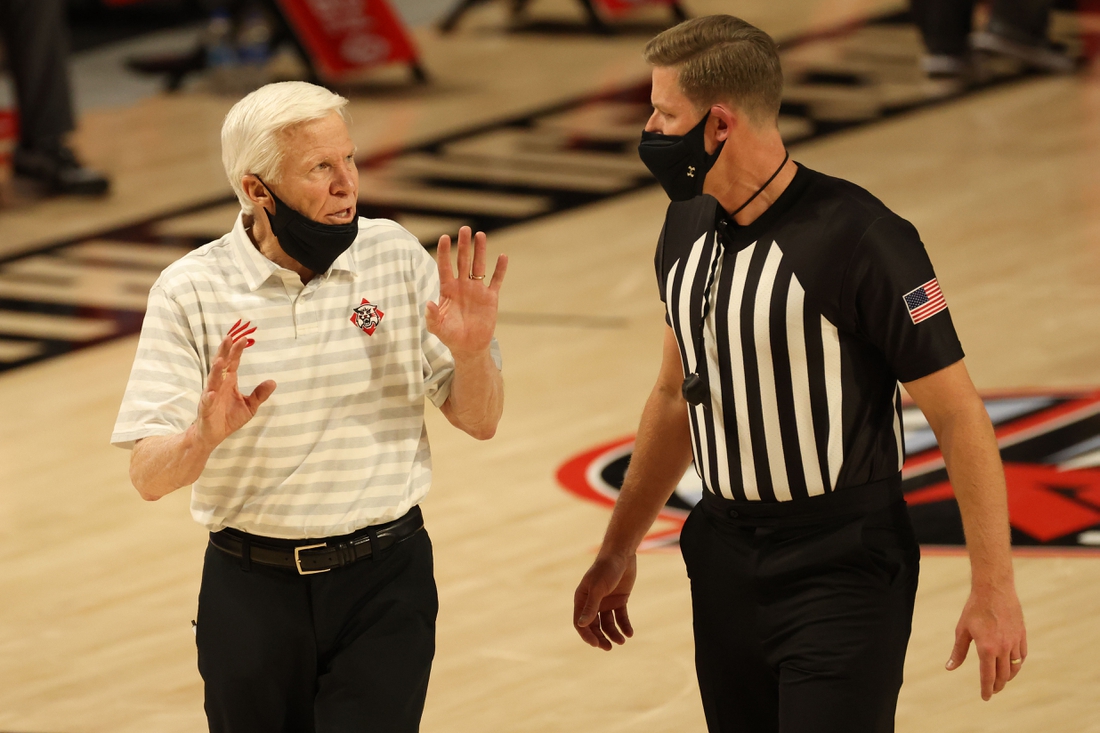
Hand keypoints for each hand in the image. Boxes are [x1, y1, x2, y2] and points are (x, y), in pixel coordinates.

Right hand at [194, 320, 276, 449]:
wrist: (212, 435)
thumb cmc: (229, 418)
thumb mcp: (250, 406)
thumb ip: (260, 394)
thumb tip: (273, 381)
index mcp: (229, 382)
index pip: (233, 362)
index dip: (237, 351)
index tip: (243, 338)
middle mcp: (218, 385)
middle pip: (221, 365)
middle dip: (224, 352)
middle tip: (229, 338)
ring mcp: (210, 396)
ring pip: (212, 381)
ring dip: (215, 371)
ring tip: (220, 361)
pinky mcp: (205, 410)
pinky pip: (207, 403)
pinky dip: (208, 398)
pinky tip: (211, 393)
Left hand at [428, 226, 507, 355]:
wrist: (468, 347)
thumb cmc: (450, 336)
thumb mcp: (436, 327)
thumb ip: (431, 315)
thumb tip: (428, 302)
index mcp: (447, 290)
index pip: (444, 266)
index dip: (443, 252)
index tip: (444, 237)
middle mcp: (462, 285)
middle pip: (462, 260)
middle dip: (463, 245)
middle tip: (465, 228)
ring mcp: (477, 290)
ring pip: (479, 266)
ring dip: (480, 250)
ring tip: (480, 234)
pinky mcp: (490, 298)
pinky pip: (496, 280)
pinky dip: (500, 269)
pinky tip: (502, 256)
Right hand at [573, 554, 636, 649]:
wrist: (622, 554)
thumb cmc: (606, 569)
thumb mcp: (598, 589)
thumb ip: (591, 607)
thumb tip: (581, 625)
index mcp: (582, 599)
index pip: (581, 622)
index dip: (587, 635)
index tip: (596, 644)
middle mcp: (593, 602)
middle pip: (594, 626)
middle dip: (600, 638)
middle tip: (608, 648)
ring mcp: (606, 602)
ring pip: (608, 624)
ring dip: (614, 634)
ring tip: (622, 641)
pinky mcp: (619, 600)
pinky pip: (621, 617)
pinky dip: (624, 625)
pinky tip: (629, 633)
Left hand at [946, 587, 1026, 699]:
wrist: (994, 589)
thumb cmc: (974, 609)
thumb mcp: (962, 630)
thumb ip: (958, 651)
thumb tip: (949, 668)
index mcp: (986, 648)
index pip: (988, 676)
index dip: (987, 689)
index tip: (985, 697)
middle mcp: (1003, 648)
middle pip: (1003, 675)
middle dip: (998, 686)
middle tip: (993, 691)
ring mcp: (1014, 642)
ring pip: (1014, 667)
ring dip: (1008, 677)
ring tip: (1002, 680)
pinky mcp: (1022, 635)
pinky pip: (1021, 655)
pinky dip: (1017, 664)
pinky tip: (1012, 665)